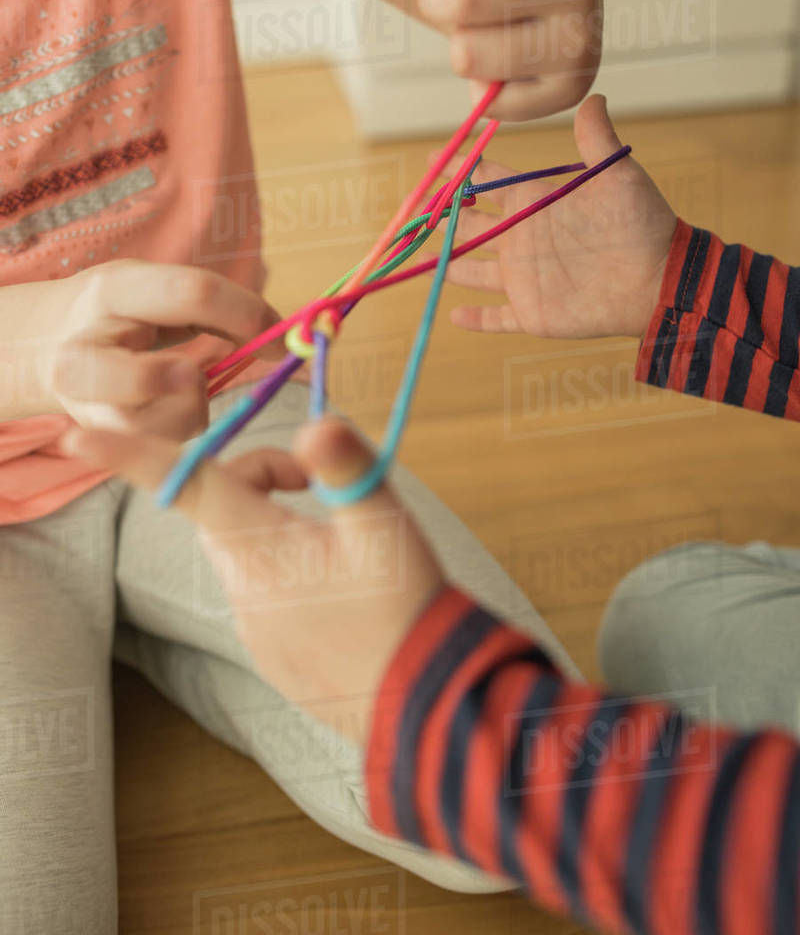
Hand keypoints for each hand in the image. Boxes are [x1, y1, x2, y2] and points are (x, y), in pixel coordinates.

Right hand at [46, 260, 277, 439]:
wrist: (51, 344)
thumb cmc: (128, 314)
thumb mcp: (159, 290)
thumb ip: (212, 308)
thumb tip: (280, 338)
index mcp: (113, 291)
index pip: (190, 293)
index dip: (246, 314)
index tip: (280, 335)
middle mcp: (84, 348)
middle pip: (134, 377)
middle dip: (174, 383)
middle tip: (198, 378)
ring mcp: (83, 401)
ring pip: (149, 426)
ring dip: (188, 410)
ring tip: (186, 386)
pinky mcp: (97, 437)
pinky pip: (157, 445)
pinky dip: (179, 428)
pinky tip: (170, 407)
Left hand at [63, 416, 444, 743]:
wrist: (420, 702)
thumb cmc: (404, 605)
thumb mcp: (384, 524)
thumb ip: (347, 468)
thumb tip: (317, 424)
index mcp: (259, 546)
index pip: (184, 485)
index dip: (130, 456)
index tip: (78, 439)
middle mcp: (241, 587)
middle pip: (223, 506)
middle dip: (264, 478)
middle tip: (318, 484)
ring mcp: (252, 625)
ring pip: (243, 549)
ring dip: (276, 524)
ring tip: (340, 541)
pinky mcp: (270, 652)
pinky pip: (260, 592)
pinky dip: (286, 570)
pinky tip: (338, 590)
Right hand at [441, 95, 676, 339]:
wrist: (660, 280)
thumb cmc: (642, 223)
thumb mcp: (618, 174)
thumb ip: (596, 138)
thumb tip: (592, 96)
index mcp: (535, 202)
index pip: (487, 182)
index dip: (459, 172)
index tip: (431, 161)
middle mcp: (522, 238)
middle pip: (472, 225)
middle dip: (443, 217)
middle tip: (416, 208)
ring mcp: (525, 277)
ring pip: (475, 270)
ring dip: (451, 264)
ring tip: (425, 257)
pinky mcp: (533, 313)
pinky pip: (498, 317)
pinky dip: (476, 319)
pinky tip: (454, 316)